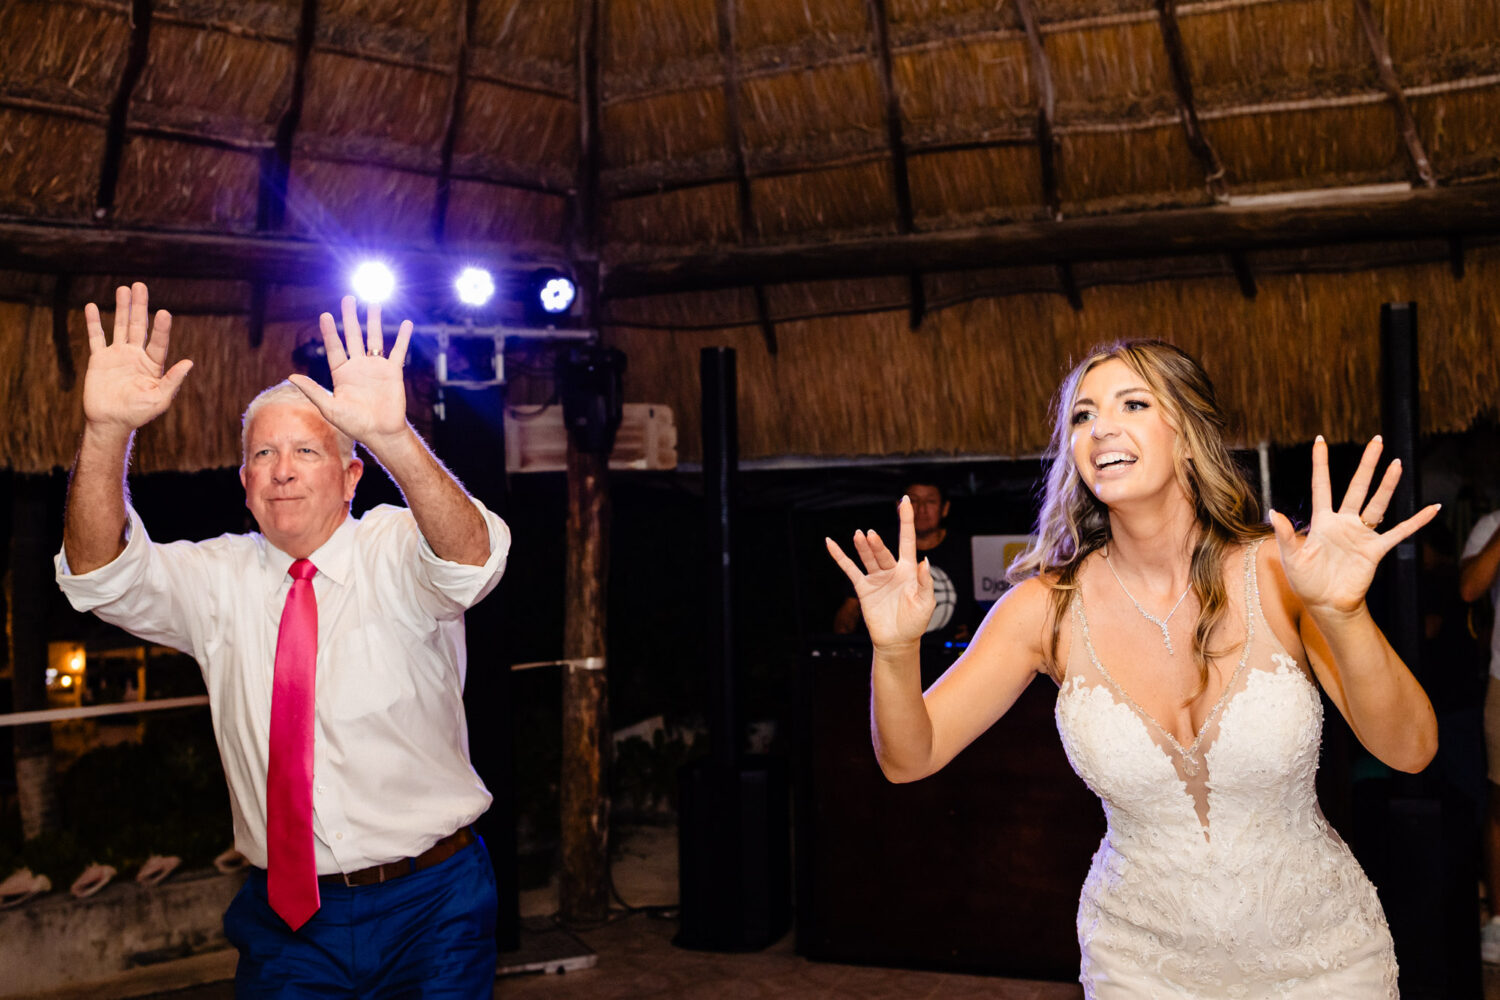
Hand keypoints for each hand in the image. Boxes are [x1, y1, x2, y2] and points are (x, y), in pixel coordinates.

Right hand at [81, 283, 192, 434]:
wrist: (110, 422)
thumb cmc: (138, 413)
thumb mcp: (159, 399)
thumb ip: (172, 381)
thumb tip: (189, 363)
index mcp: (153, 364)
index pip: (158, 341)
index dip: (161, 328)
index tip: (164, 312)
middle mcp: (136, 355)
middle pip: (138, 326)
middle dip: (139, 306)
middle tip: (140, 286)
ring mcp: (117, 355)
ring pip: (119, 326)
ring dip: (121, 308)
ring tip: (124, 289)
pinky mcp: (99, 359)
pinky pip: (95, 337)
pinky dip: (93, 322)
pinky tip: (92, 306)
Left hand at [288, 296, 412, 446]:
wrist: (380, 432)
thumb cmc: (354, 424)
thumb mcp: (329, 408)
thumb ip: (313, 390)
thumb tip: (291, 376)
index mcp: (341, 373)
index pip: (334, 347)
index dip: (330, 331)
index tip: (325, 314)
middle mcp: (358, 367)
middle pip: (353, 336)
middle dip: (351, 317)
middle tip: (349, 298)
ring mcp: (376, 367)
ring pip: (375, 338)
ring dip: (374, 321)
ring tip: (374, 303)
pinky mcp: (393, 372)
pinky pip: (399, 351)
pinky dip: (403, 337)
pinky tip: (406, 324)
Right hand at [825, 496, 934, 648]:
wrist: (898, 641)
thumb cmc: (916, 622)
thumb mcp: (926, 602)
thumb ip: (925, 582)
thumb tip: (926, 561)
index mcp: (909, 570)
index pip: (907, 540)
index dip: (907, 520)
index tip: (906, 501)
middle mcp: (892, 570)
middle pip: (883, 551)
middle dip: (876, 544)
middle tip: (870, 534)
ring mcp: (876, 578)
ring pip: (868, 557)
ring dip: (863, 546)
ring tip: (859, 535)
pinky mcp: (863, 588)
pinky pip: (850, 569)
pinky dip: (840, 557)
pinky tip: (831, 544)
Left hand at [1270, 435, 1439, 617]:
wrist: (1326, 604)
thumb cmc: (1305, 580)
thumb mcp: (1290, 556)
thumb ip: (1284, 533)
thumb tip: (1273, 511)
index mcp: (1322, 521)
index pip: (1321, 486)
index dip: (1321, 464)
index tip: (1320, 440)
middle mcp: (1344, 523)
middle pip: (1357, 488)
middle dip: (1367, 465)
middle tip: (1377, 440)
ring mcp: (1361, 535)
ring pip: (1378, 504)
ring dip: (1388, 485)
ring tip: (1397, 464)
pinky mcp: (1375, 550)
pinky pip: (1400, 532)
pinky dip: (1417, 521)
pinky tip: (1433, 508)